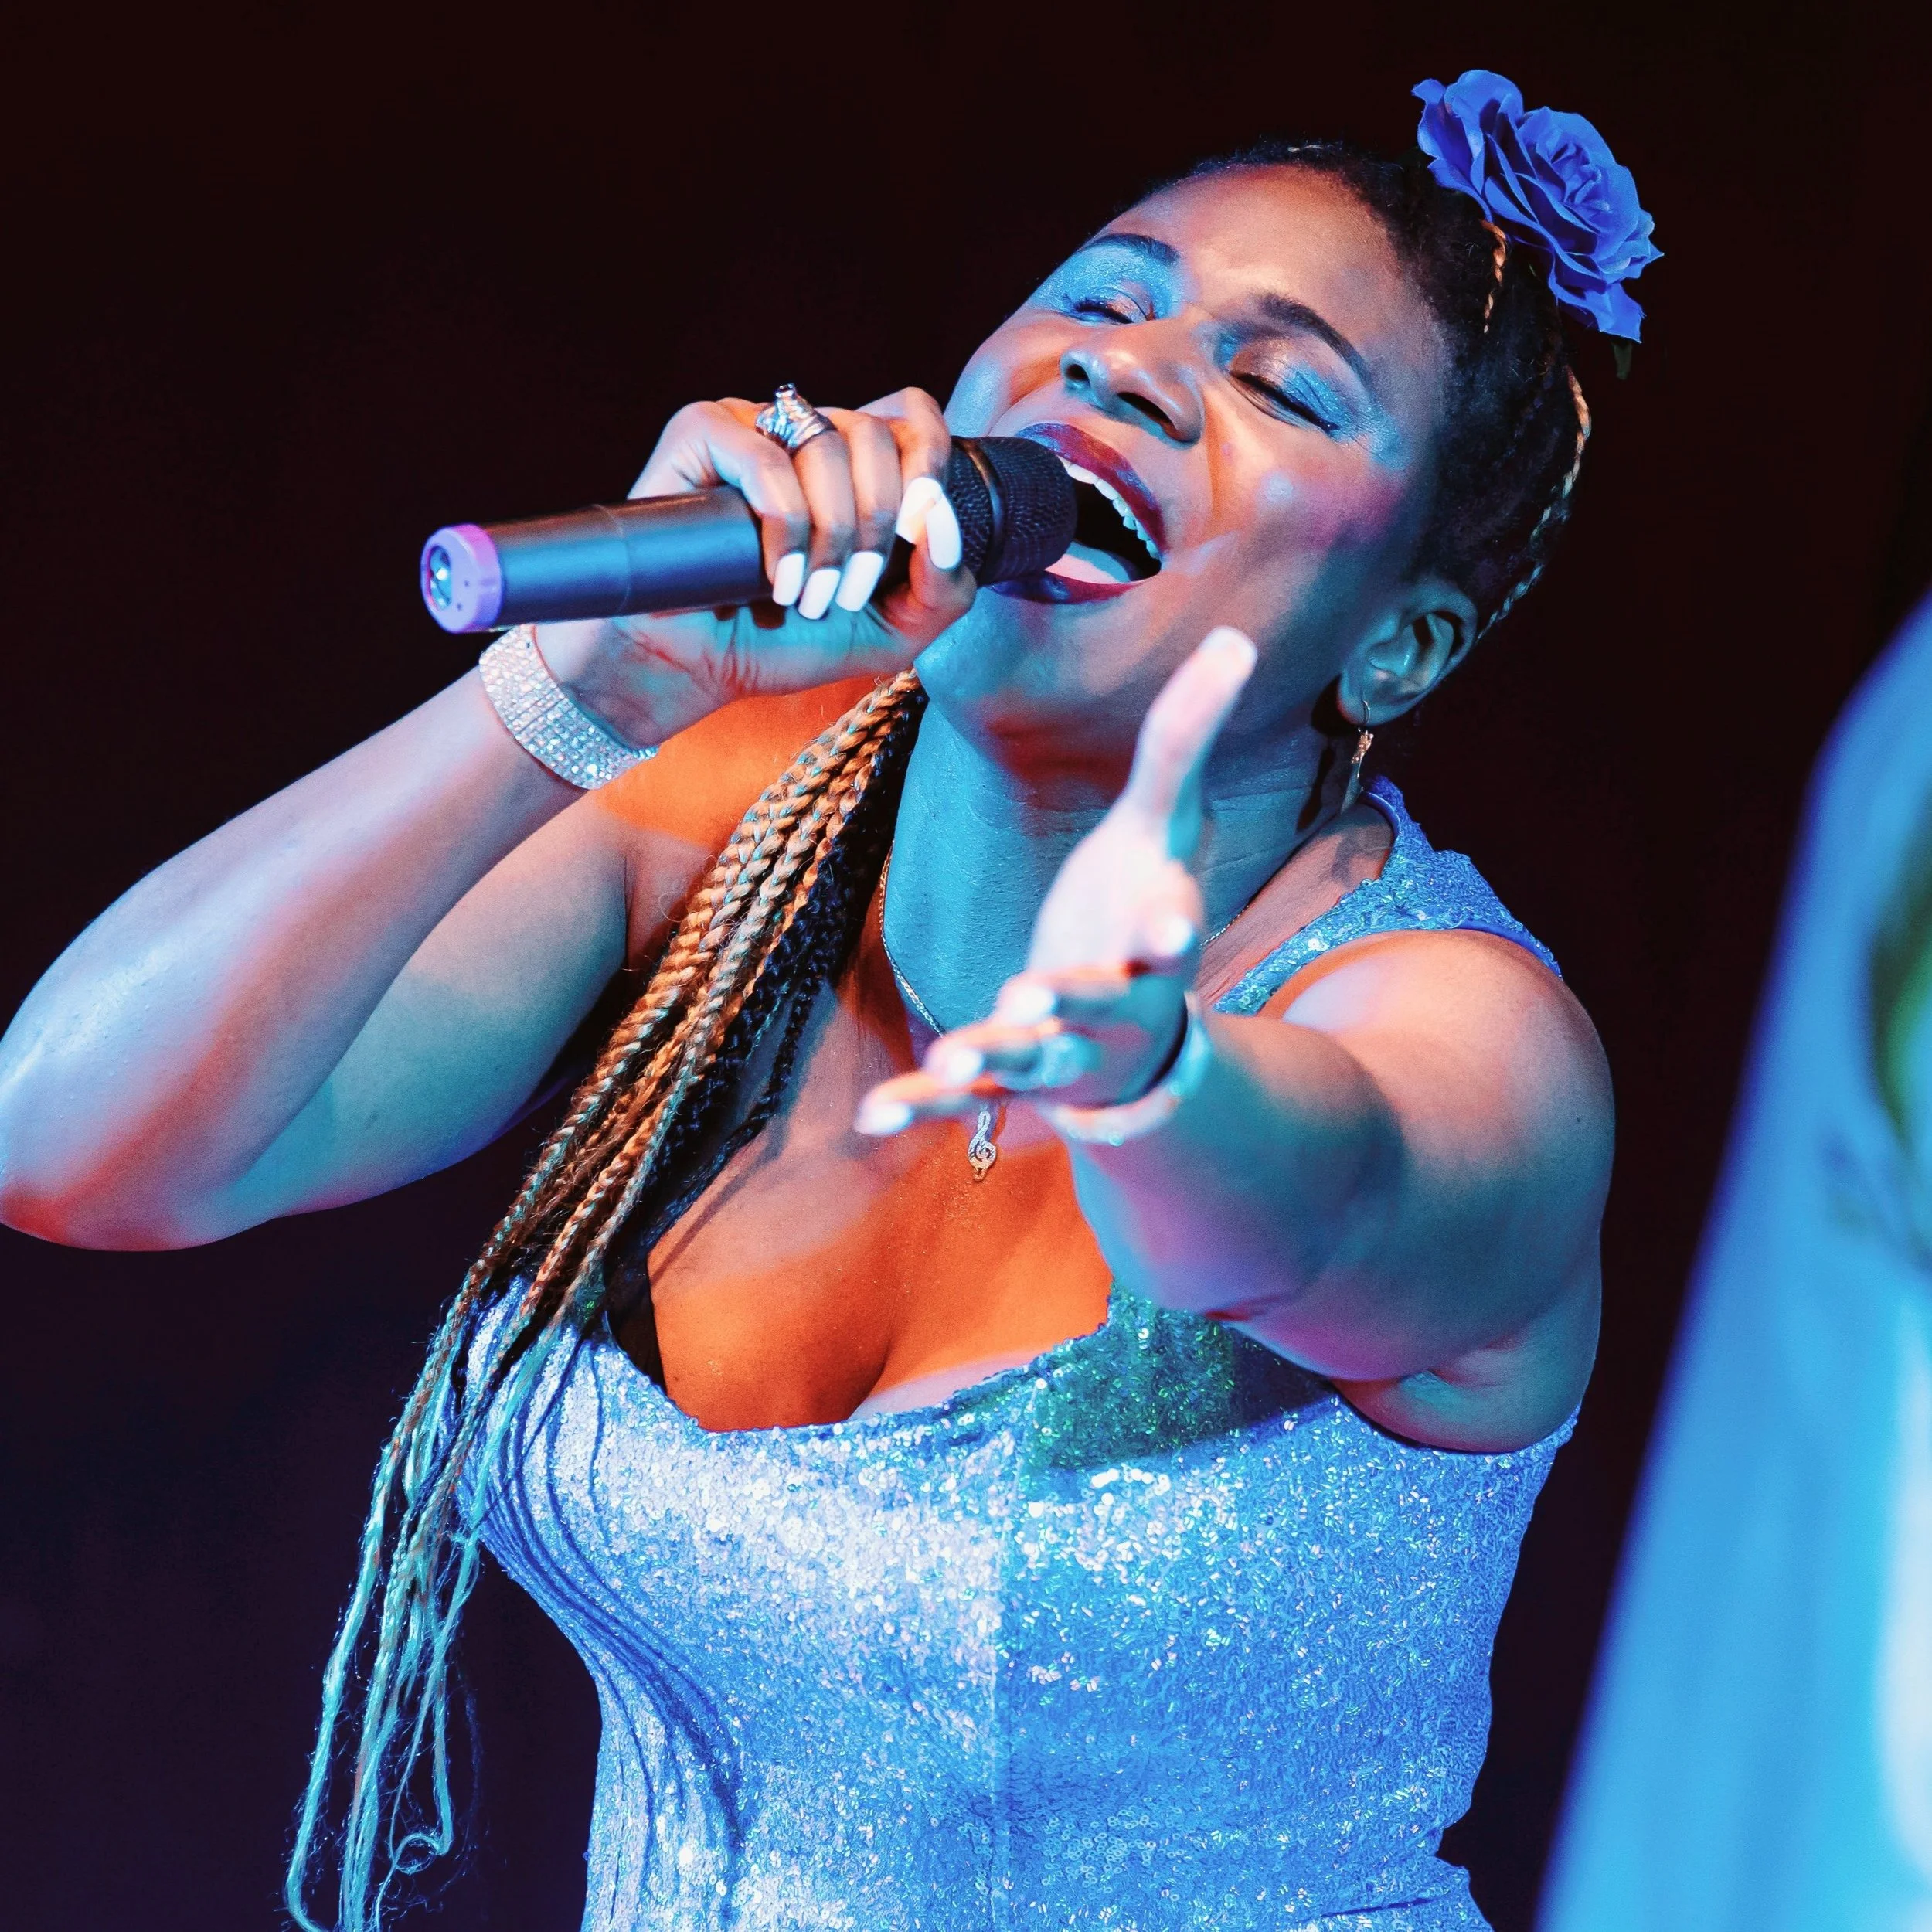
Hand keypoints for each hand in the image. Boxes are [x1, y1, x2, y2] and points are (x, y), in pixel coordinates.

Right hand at [533, 387, 975, 747]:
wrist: (692, 667)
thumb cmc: (784, 643)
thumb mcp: (891, 634)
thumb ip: (944, 589)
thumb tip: (943, 522)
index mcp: (854, 466)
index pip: (911, 417)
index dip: (928, 464)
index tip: (913, 536)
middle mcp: (804, 435)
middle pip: (876, 434)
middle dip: (875, 526)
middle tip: (844, 594)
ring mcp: (752, 427)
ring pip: (826, 442)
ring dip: (831, 536)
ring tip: (804, 596)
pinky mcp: (701, 433)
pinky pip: (764, 458)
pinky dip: (784, 525)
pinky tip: (773, 579)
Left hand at [856, 626, 1257, 1136]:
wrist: (1134, 1035)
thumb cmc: (1138, 907)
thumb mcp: (1160, 824)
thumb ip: (1183, 740)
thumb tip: (1234, 636)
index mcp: (1157, 935)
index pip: (1171, 929)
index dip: (1169, 927)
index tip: (1169, 925)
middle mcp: (1119, 1000)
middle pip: (1098, 1001)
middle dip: (1069, 995)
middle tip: (1031, 989)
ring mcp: (1064, 1048)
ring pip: (1028, 1057)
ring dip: (989, 1057)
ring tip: (948, 1062)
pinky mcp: (1013, 1083)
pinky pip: (966, 1103)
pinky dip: (920, 1106)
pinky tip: (872, 1114)